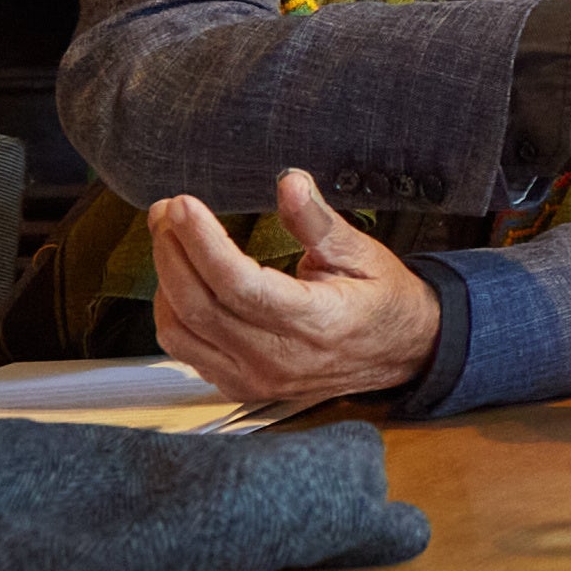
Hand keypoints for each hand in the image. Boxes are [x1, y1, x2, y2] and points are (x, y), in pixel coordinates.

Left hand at [149, 170, 442, 407]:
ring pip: (182, 331)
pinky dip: (173, 313)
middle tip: (168, 211)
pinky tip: (180, 281)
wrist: (404, 353)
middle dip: (173, 251)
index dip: (203, 243)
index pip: (239, 285)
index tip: (184, 206)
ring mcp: (258, 379)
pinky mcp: (243, 386)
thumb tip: (290, 184)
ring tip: (170, 239)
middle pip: (200, 305)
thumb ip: (318, 221)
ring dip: (166, 281)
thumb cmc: (384, 302)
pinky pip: (187, 351)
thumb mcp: (363, 253)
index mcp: (317, 323)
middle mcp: (281, 359)